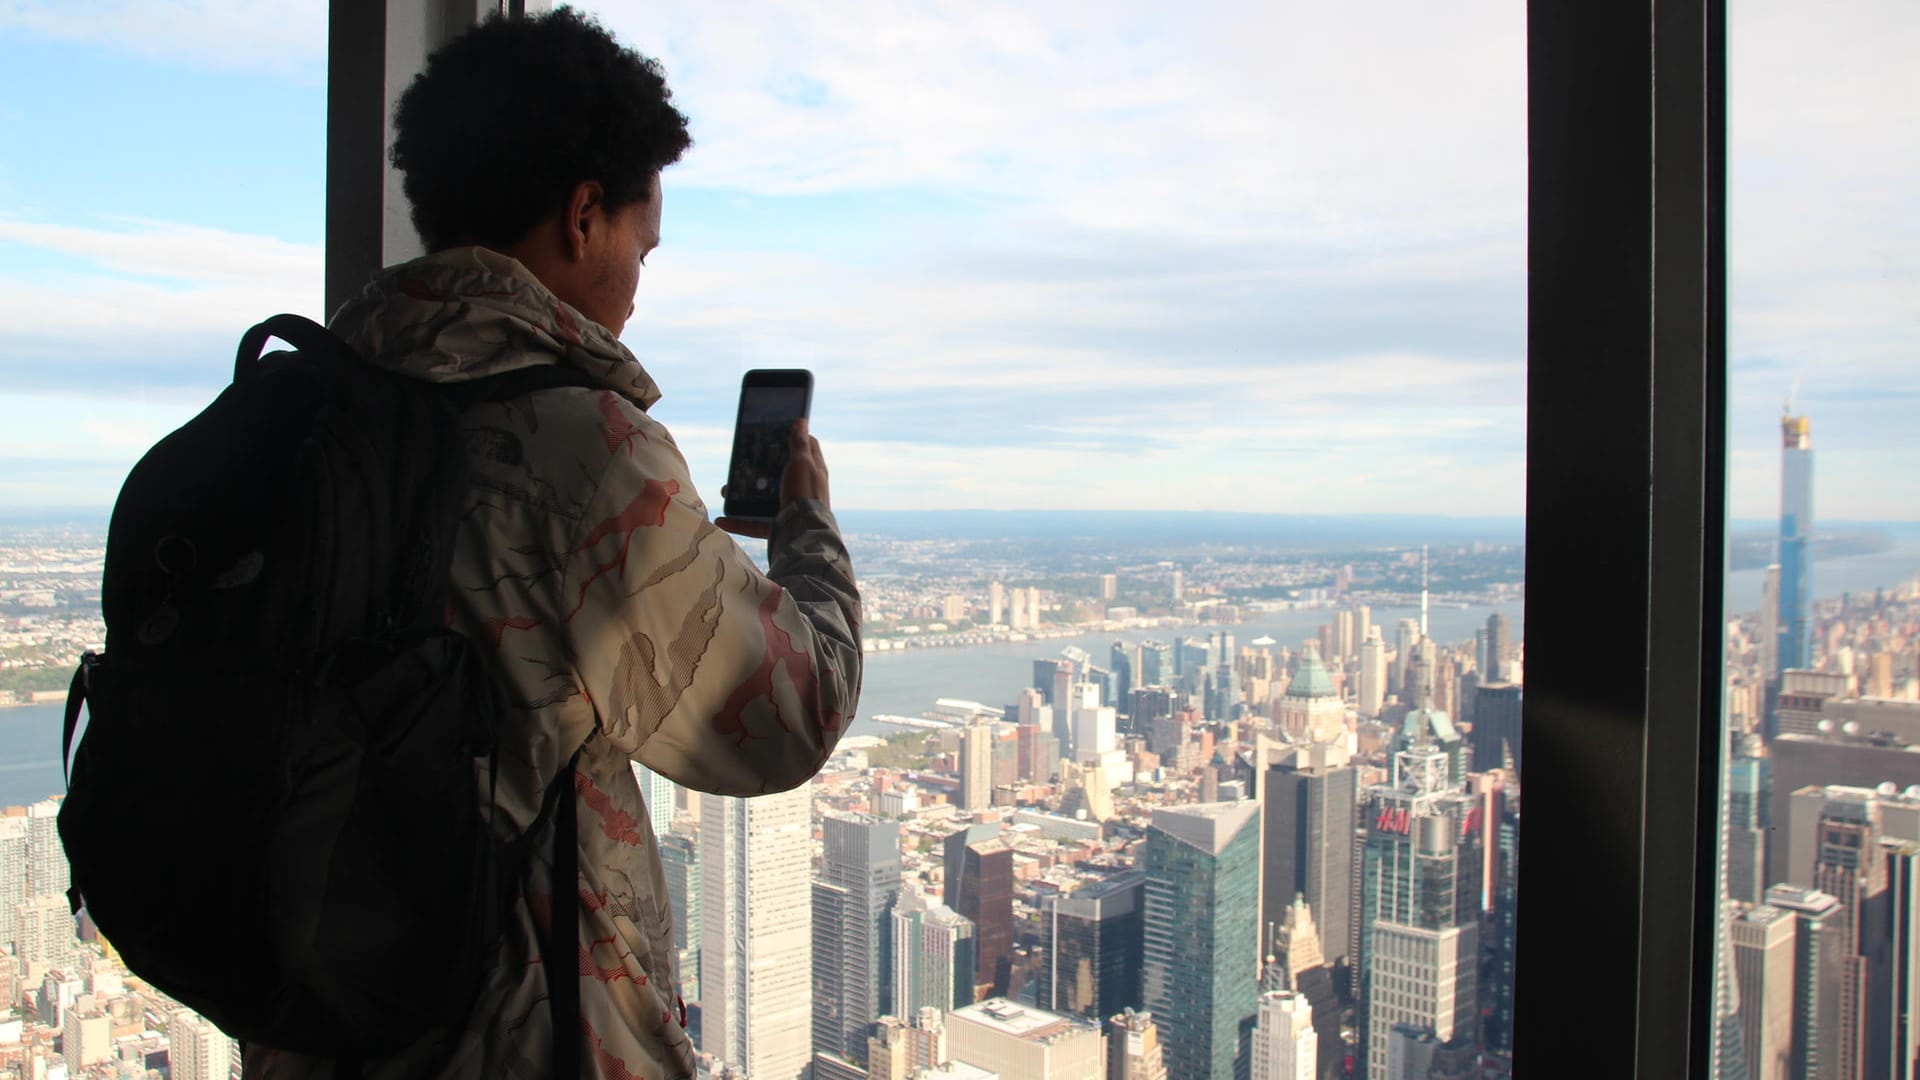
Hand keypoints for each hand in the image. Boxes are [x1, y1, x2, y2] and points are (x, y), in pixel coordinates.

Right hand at [717, 418, 830, 539]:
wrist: (804, 535)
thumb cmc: (805, 495)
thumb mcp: (801, 464)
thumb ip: (799, 444)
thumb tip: (801, 421)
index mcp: (812, 471)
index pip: (807, 448)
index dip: (794, 438)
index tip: (778, 432)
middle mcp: (802, 489)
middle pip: (779, 474)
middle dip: (760, 469)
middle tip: (743, 462)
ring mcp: (789, 507)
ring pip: (762, 499)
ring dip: (742, 495)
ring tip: (726, 490)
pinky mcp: (777, 526)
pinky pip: (754, 524)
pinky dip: (738, 522)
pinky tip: (722, 519)